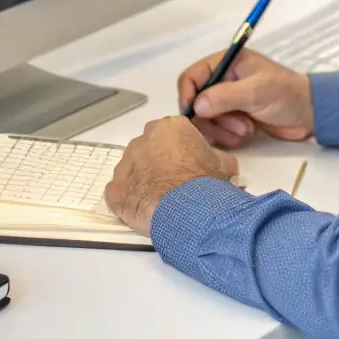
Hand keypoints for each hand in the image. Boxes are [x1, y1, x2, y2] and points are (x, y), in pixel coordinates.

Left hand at [104, 117, 238, 236]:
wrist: (187, 209)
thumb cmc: (205, 183)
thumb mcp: (224, 164)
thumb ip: (218, 158)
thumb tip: (224, 164)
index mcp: (169, 127)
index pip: (171, 136)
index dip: (180, 154)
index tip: (187, 168)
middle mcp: (142, 139)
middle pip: (148, 150)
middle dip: (158, 164)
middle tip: (173, 184)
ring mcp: (125, 164)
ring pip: (132, 171)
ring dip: (142, 182)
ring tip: (160, 200)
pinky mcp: (114, 189)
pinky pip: (120, 193)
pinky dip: (130, 201)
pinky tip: (145, 210)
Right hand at [177, 47, 313, 148]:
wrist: (310, 114)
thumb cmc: (286, 94)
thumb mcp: (256, 92)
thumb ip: (225, 96)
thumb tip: (196, 106)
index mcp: (226, 63)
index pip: (192, 76)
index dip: (187, 95)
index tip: (193, 114)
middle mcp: (222, 80)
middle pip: (195, 101)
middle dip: (211, 118)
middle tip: (235, 127)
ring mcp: (227, 100)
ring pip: (205, 118)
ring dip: (220, 129)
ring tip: (244, 131)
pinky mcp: (232, 117)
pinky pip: (216, 129)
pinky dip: (226, 135)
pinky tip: (243, 135)